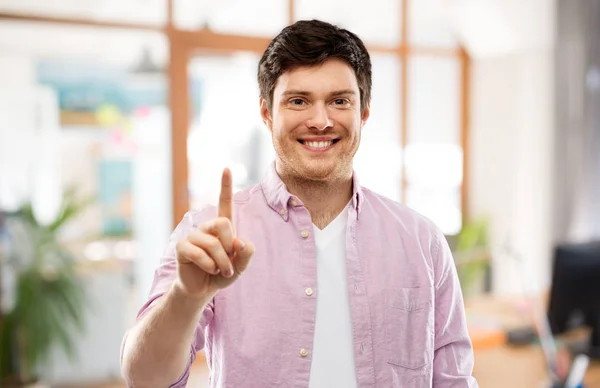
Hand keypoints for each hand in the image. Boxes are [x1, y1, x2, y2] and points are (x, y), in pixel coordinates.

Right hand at [175, 168, 254, 298]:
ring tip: (220, 271)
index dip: (225, 186)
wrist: (203, 289)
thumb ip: (246, 253)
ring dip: (221, 262)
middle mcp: (207, 228)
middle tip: (229, 263)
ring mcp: (193, 236)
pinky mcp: (181, 247)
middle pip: (222, 223)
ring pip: (212, 243)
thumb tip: (240, 241)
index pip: (224, 203)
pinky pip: (198, 253)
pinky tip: (209, 270)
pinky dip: (209, 265)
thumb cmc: (222, 274)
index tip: (227, 168)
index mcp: (222, 228)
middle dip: (229, 246)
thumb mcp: (241, 266)